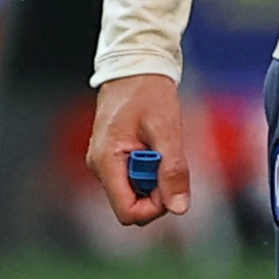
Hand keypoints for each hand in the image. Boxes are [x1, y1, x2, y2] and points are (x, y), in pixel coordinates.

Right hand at [87, 71, 191, 226]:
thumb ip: (172, 170)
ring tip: (160, 146)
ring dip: (154, 178)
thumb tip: (178, 208)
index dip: (154, 207)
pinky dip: (149, 168)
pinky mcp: (112, 157)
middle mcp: (100, 166)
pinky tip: (154, 145)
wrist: (135, 67)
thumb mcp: (166, 131)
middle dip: (156, 190)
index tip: (170, 183)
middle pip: (131, 204)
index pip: (127, 212)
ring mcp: (104, 162)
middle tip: (167, 157)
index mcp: (106, 161)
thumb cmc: (148, 93)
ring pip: (134, 191)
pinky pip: (133, 177)